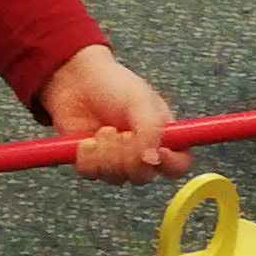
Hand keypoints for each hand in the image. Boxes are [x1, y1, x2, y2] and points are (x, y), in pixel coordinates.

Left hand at [48, 46, 186, 183]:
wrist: (77, 79)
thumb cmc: (114, 85)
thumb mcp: (139, 100)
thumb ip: (151, 129)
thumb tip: (152, 160)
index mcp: (162, 135)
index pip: (179, 164)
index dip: (171, 164)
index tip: (157, 153)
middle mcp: (142, 152)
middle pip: (144, 176)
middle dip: (127, 155)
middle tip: (118, 132)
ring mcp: (117, 161)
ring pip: (116, 177)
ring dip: (105, 152)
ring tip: (102, 130)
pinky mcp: (93, 164)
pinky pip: (92, 173)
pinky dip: (87, 156)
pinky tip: (87, 139)